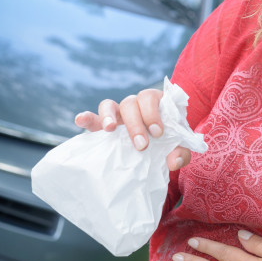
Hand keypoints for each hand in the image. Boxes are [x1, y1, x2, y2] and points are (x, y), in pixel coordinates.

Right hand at [74, 88, 189, 169]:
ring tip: (110, 129)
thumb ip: (182, 152)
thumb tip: (173, 162)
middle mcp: (135, 104)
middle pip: (130, 103)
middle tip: (142, 145)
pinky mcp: (105, 125)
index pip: (150, 98)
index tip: (158, 132)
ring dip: (108, 116)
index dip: (152, 113)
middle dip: (135, 124)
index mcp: (155, 102)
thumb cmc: (172, 140)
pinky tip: (80, 120)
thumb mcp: (180, 146)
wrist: (161, 144)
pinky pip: (93, 118)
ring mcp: (118, 114)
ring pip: (109, 105)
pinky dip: (87, 118)